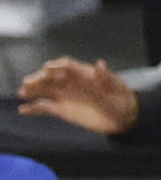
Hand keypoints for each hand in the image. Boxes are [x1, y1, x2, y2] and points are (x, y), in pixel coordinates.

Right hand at [18, 57, 138, 135]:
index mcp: (84, 74)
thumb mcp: (115, 87)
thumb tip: (99, 64)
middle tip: (27, 82)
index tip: (47, 68)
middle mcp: (72, 83)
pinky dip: (34, 108)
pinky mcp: (63, 110)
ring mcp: (66, 96)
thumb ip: (105, 77)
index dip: (57, 66)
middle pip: (52, 77)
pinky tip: (23, 109)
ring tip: (21, 92)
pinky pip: (46, 107)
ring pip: (46, 90)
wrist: (121, 116)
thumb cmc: (120, 97)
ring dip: (33, 90)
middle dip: (40, 78)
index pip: (67, 66)